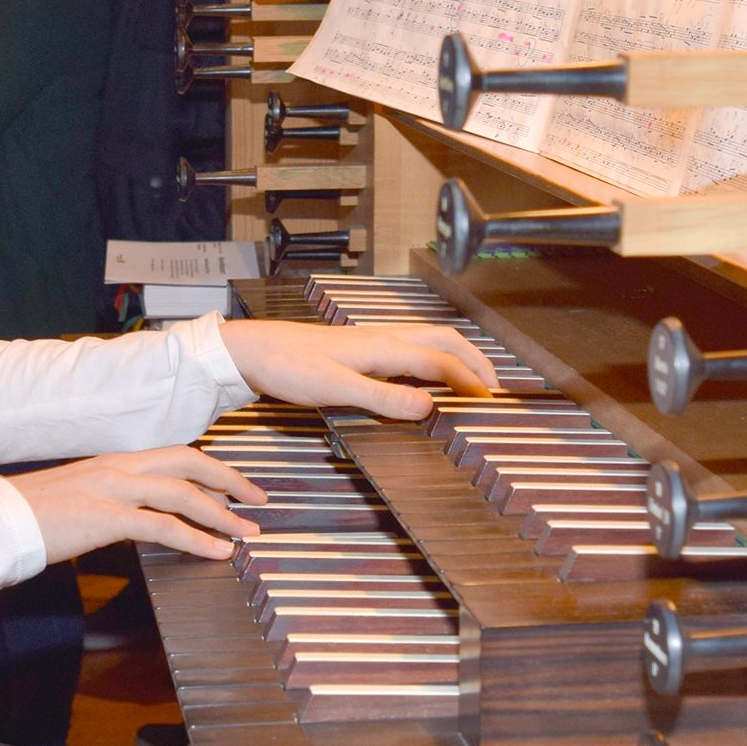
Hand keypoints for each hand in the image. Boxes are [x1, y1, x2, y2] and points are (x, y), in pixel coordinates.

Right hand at [6, 446, 264, 564]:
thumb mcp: (79, 497)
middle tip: (258, 499)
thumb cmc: (32, 515)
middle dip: (230, 479)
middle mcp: (118, 466)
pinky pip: (164, 526)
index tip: (234, 487)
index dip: (210, 469)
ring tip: (248, 533)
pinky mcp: (107, 517)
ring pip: (183, 493)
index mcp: (113, 460)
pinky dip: (197, 539)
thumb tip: (136, 515)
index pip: (174, 455)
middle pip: (189, 461)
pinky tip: (217, 553)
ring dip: (223, 513)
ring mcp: (113, 488)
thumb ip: (111, 500)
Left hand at [218, 319, 496, 421]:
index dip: (470, 381)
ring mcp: (371, 341)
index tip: (493, 403)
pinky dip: (431, 361)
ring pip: (427, 342)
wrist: (252, 350)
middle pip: (443, 341)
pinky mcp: (359, 349)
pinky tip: (426, 380)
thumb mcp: (336, 388)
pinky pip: (408, 350)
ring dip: (455, 358)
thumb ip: (383, 398)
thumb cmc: (288, 367)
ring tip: (471, 382)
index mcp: (383, 347)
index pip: (442, 362)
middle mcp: (383, 338)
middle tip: (494, 388)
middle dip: (474, 360)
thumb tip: (430, 407)